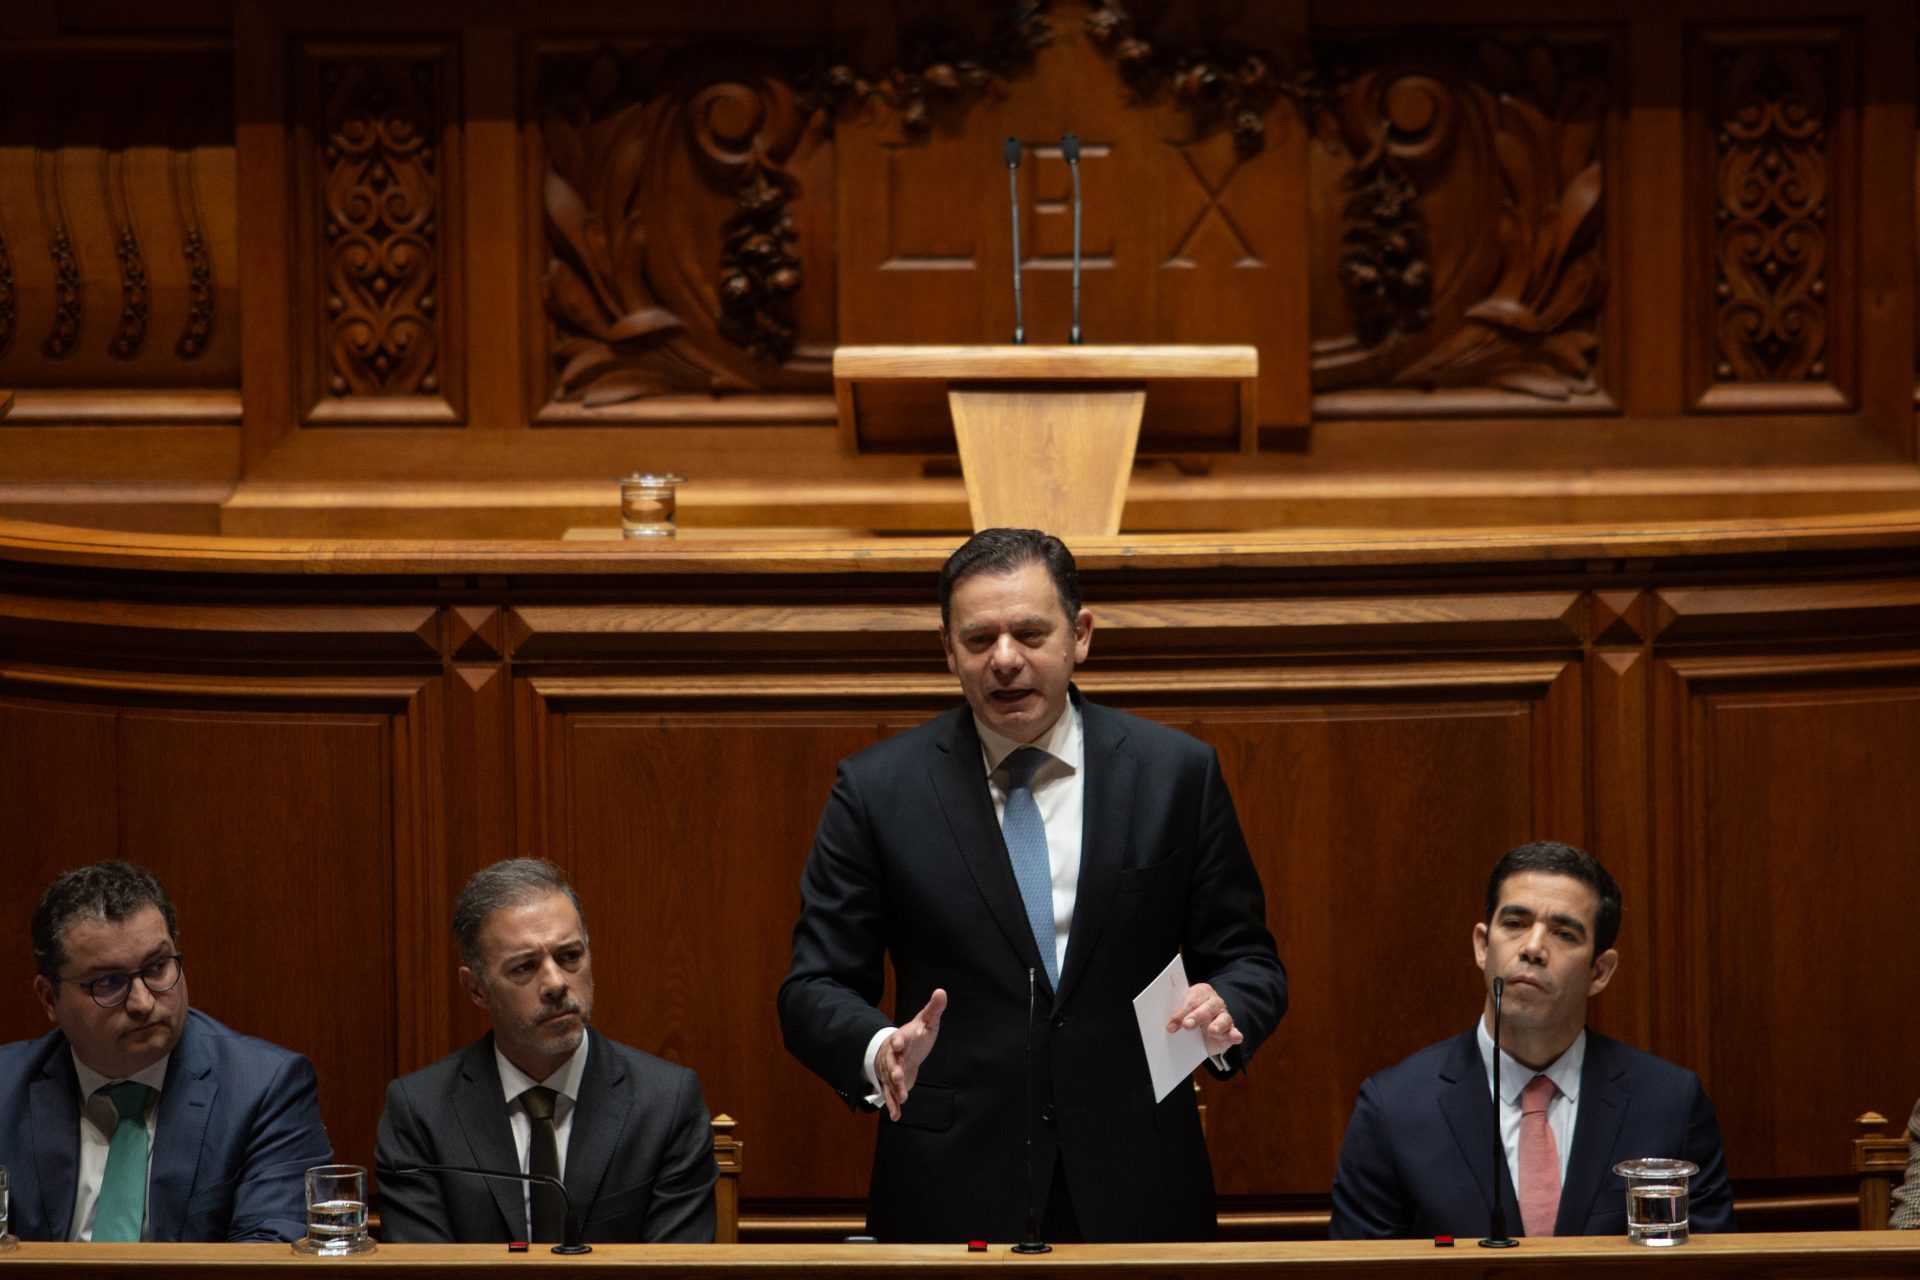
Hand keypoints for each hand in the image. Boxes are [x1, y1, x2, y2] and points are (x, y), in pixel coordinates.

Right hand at [875, 988, 946, 1120]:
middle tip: (899, 1076)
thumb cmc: (916, 1034)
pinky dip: (893, 1104)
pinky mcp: (892, 1082)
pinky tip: (896, 1116)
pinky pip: (890, 1094)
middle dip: (895, 1069)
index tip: (898, 1044)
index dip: (898, 1040)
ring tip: (902, 1099)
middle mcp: (893, 1055)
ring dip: (895, 1089)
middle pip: (892, 1062)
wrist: (901, 1048)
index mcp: (903, 1038)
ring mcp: (891, 1069)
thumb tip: (942, 991)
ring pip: (890, 1080)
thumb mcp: (926, 1020)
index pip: (899, 1038)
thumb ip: (934, 1009)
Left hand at [1167, 980, 1241, 1058]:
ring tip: (1212, 1031)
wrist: (1203, 1023)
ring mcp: (1223, 1016)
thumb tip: (1169, 1027)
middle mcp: (1214, 1002)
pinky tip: (1235, 1037)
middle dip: (1197, 1016)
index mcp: (1200, 992)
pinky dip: (1235, 1035)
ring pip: (1223, 1019)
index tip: (1171, 1025)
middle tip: (1187, 1025)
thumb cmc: (1189, 1013)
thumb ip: (1177, 1016)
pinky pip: (1234, 1032)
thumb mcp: (1182, 1012)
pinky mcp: (1230, 1031)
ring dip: (1217, 1025)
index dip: (1180, 1013)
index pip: (1191, 1001)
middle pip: (1207, 1008)